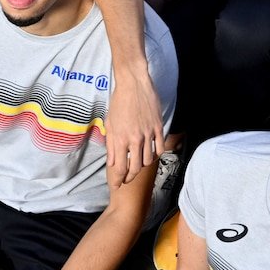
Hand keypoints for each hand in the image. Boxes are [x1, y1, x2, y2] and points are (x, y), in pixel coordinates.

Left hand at [105, 66, 162, 186]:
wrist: (134, 84)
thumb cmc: (119, 102)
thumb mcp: (109, 123)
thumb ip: (110, 145)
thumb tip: (111, 162)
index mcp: (120, 138)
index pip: (119, 168)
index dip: (117, 180)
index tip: (116, 185)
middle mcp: (135, 139)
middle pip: (135, 168)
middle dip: (129, 177)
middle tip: (126, 179)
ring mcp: (148, 134)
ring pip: (148, 160)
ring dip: (142, 166)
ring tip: (138, 166)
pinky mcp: (159, 127)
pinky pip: (160, 148)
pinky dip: (155, 155)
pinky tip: (150, 154)